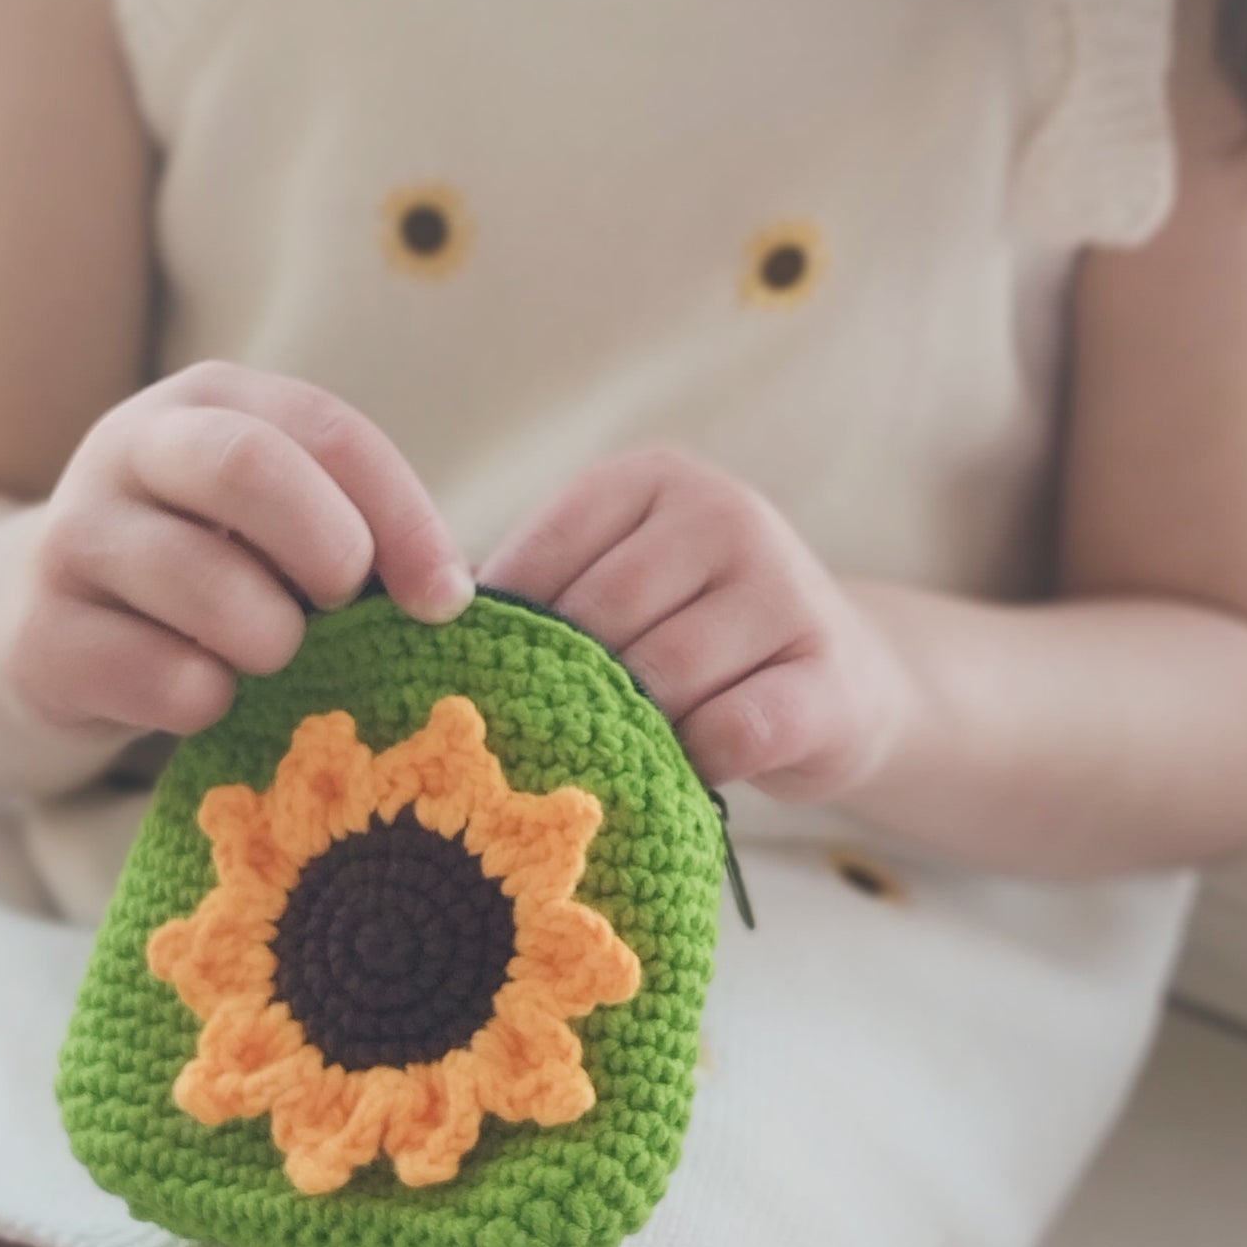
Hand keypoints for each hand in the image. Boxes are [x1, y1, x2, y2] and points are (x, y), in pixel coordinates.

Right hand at [3, 361, 473, 738]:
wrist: (32, 625)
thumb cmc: (204, 570)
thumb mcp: (275, 526)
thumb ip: (357, 538)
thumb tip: (457, 597)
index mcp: (211, 400)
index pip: (329, 431)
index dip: (403, 516)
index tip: (448, 600)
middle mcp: (132, 446)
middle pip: (248, 467)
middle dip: (328, 549)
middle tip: (348, 609)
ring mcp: (73, 535)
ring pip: (199, 576)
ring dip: (269, 638)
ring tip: (271, 655)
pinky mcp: (37, 635)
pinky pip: (155, 673)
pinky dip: (208, 699)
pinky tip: (207, 696)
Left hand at [477, 446, 913, 799]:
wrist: (843, 679)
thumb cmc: (693, 633)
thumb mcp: (618, 581)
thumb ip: (534, 588)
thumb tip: (403, 613)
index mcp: (657, 478)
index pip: (552, 544)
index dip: (510, 620)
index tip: (486, 675)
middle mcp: (726, 513)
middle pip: (606, 611)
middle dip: (572, 681)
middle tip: (548, 731)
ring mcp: (786, 590)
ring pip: (665, 672)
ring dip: (633, 725)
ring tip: (619, 748)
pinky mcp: (828, 677)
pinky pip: (732, 730)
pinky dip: (697, 761)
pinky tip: (690, 768)